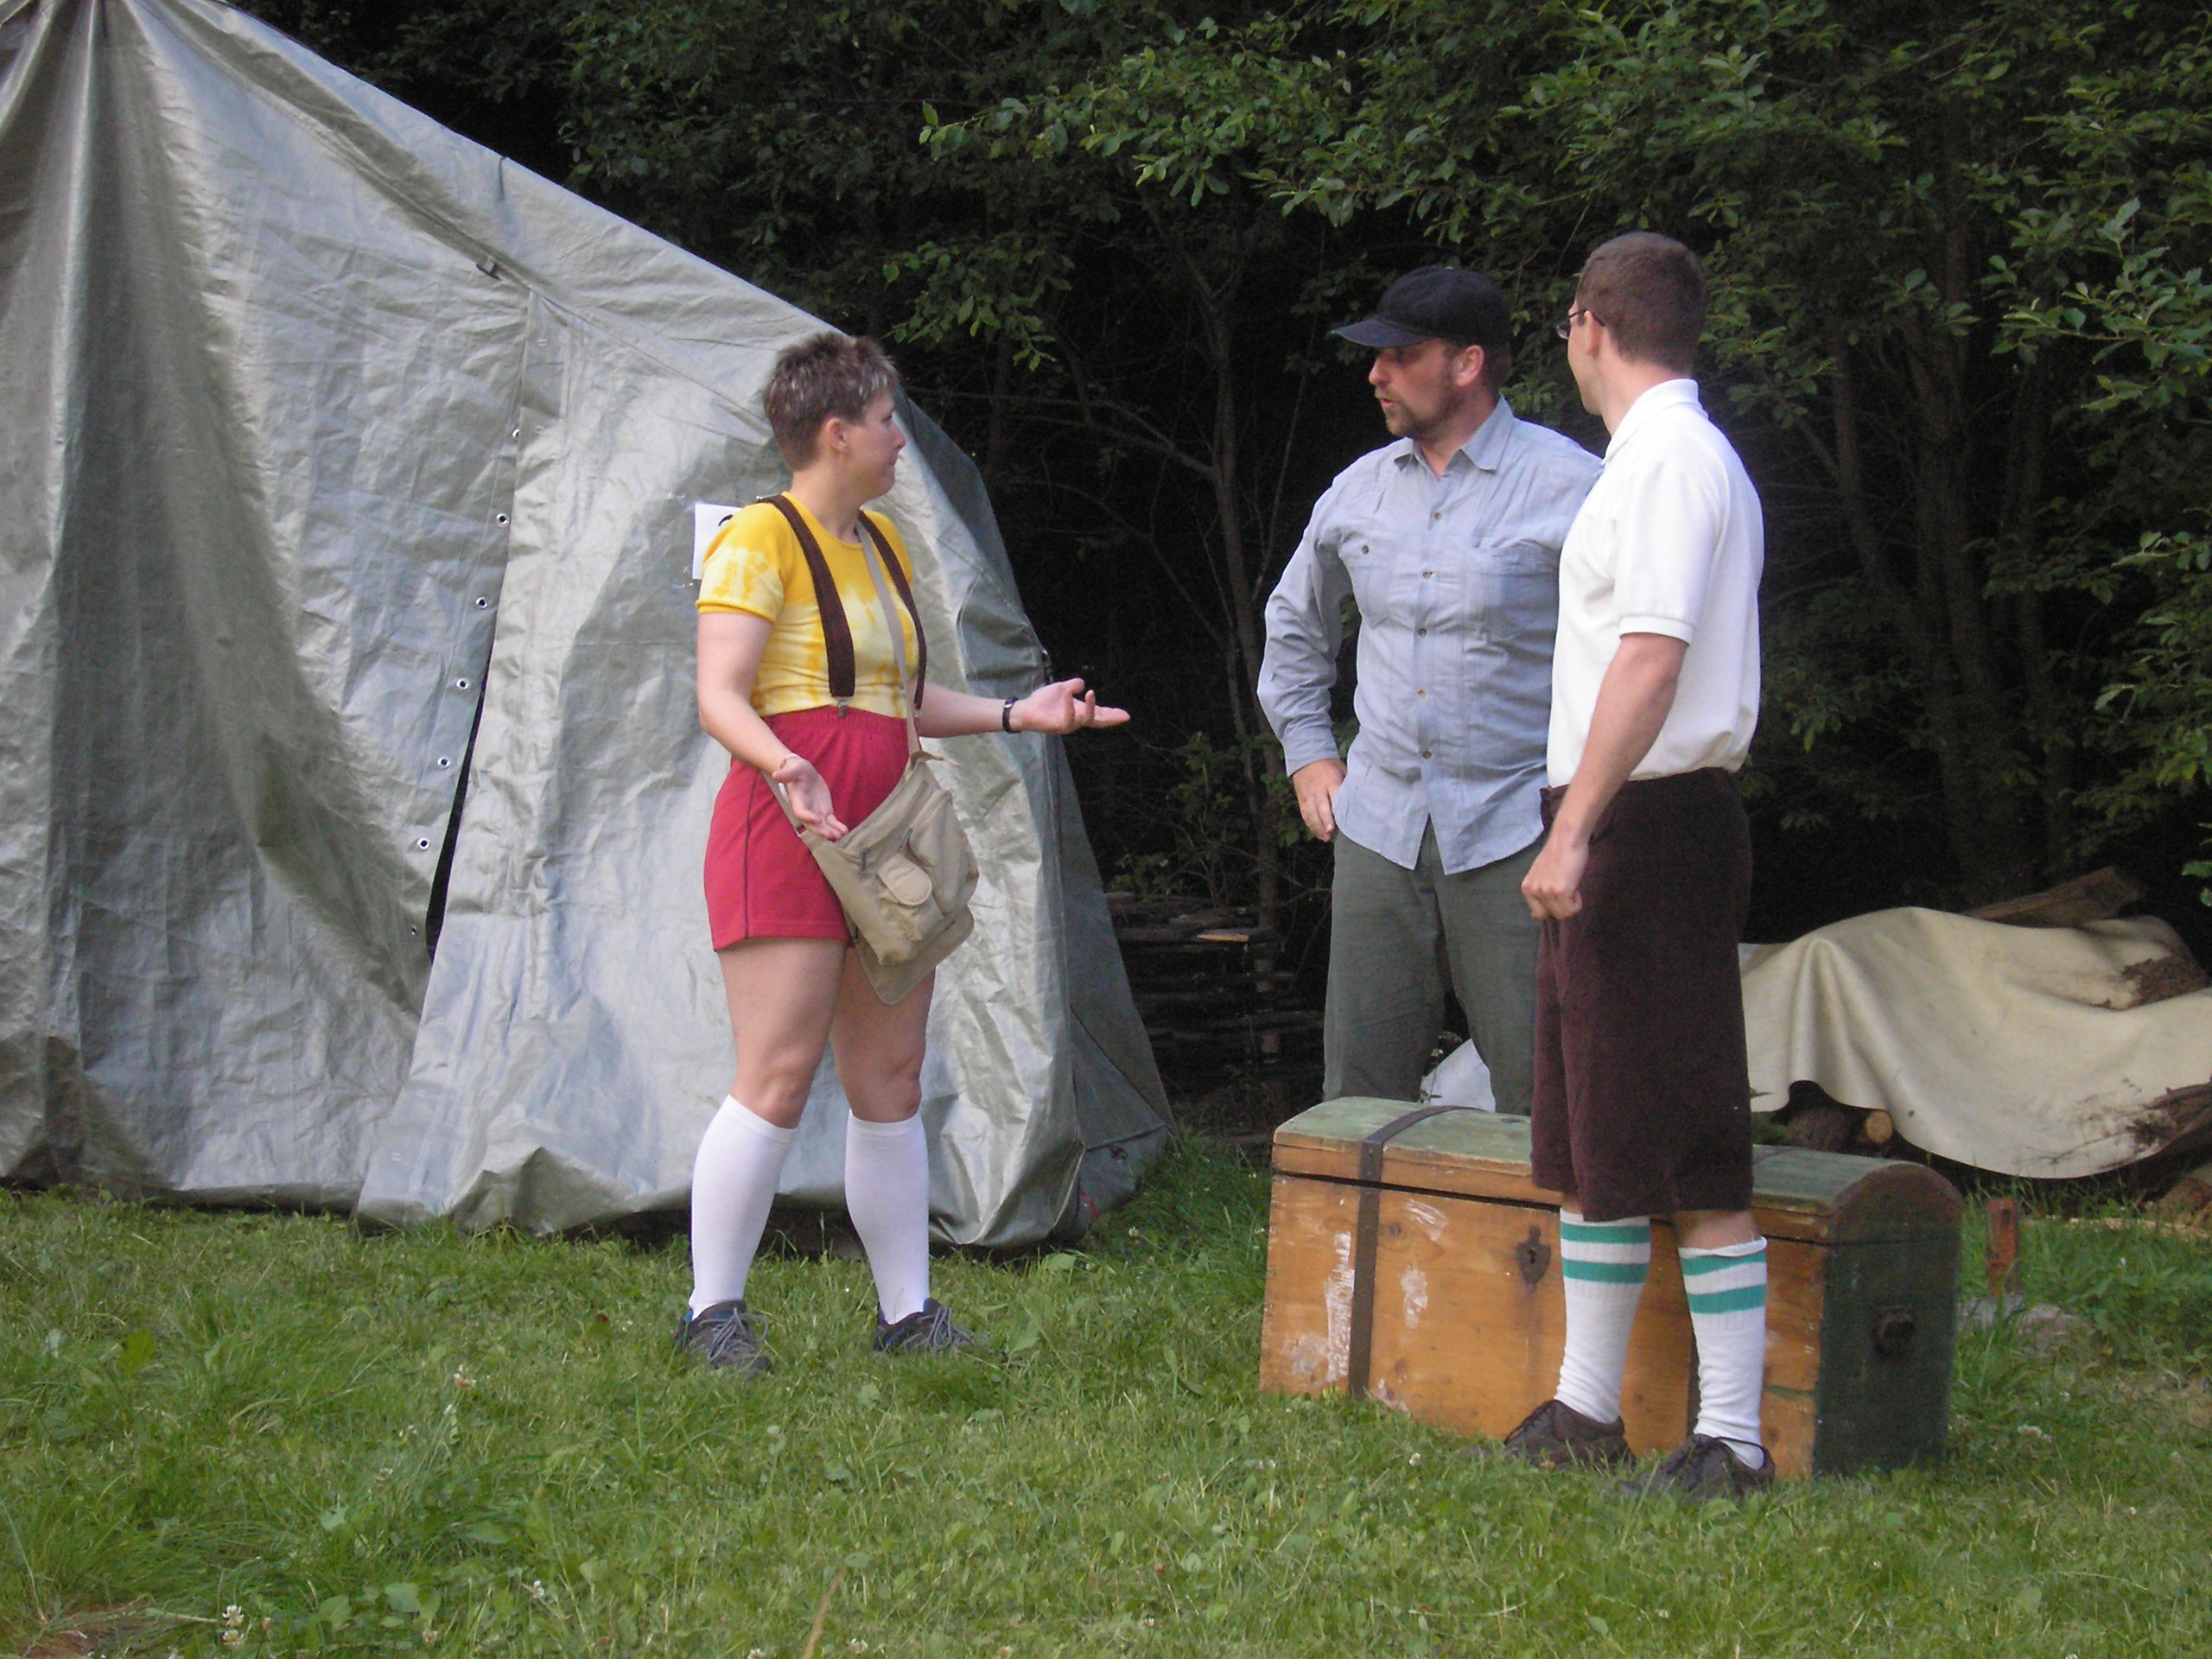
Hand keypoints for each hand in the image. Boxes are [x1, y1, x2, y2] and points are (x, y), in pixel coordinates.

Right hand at [771, 752, 847, 839]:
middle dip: (821, 830)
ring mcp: (816, 812)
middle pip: (812, 824)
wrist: (803, 774)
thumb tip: (775, 775)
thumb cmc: (797, 770)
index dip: (808, 817)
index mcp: (797, 801)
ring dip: (831, 831)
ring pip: (823, 825)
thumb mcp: (793, 770)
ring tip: (840, 835)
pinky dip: (837, 826)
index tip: (817, 819)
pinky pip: (831, 821)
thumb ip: (785, 774)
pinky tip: (844, 831)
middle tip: (830, 835)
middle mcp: (806, 810)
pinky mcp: (825, 811)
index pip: (801, 812)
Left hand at [1015, 678, 1130, 735]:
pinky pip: (1067, 717)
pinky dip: (1069, 705)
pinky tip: (1070, 695)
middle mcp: (1076, 720)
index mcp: (1079, 712)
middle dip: (1111, 718)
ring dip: (1090, 707)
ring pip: (1085, 719)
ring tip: (1091, 693)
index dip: (1112, 714)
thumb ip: (1073, 685)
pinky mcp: (1058, 726)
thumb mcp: (1061, 688)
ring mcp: (1068, 725)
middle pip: (1098, 721)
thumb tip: (1084, 684)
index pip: (1099, 714)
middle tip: (1124, 716)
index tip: (1125, 715)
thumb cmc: (1043, 701)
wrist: (1025, 709)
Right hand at [1291, 759, 1346, 840]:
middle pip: (1321, 806)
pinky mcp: (1301, 799)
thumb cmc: (1330, 765)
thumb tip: (1360, 798)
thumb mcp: (1342, 769)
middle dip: (1325, 820)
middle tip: (1331, 832)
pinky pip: (1305, 813)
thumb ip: (1347, 784)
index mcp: (1331, 781)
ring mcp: (1308, 794)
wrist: (1307, 757)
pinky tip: (1317, 833)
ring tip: (1325, 837)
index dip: (1337, 808)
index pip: (1334, 795)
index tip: (1342, 820)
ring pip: (1311, 813)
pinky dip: (1310, 824)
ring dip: (1317, 826)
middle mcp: (1318, 789)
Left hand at [1521, 830, 1586, 919]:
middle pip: (1550, 915)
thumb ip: (1537, 893)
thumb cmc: (1558, 854)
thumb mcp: (1540, 875)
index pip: (1538, 913)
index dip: (1552, 905)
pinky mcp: (1560, 891)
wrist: (1567, 838)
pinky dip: (1577, 903)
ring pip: (1562, 914)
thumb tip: (1535, 916)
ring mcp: (1546, 892)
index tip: (1558, 890)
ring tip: (1571, 884)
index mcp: (1527, 888)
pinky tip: (1575, 886)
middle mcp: (1533, 891)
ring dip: (1571, 903)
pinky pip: (1571, 910)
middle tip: (1566, 889)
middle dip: (1560, 907)